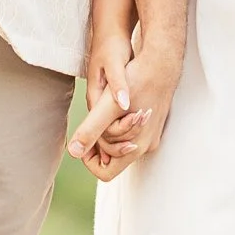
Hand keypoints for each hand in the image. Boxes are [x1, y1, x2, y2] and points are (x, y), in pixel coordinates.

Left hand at [70, 36, 182, 179]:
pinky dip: (119, 121)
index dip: (89, 160)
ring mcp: (151, 134)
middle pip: (113, 157)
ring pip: (121, 142)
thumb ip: (91, 130)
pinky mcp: (153, 122)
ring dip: (108, 129)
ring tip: (105, 107)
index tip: (84, 138)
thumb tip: (72, 152)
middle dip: (99, 140)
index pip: (106, 173)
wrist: (162, 61)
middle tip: (94, 117)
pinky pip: (130, 131)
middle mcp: (146, 145)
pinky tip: (115, 103)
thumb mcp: (107, 106)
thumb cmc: (137, 81)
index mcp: (136, 147)